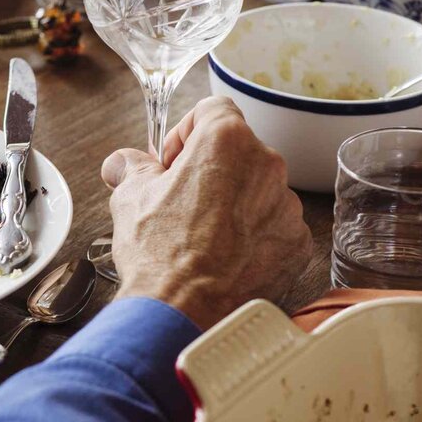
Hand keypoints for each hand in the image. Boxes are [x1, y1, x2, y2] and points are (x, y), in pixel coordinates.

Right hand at [100, 97, 314, 330]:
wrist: (182, 312)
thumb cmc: (159, 252)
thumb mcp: (130, 197)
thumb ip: (132, 167)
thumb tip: (123, 163)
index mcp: (226, 141)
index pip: (213, 110)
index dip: (186, 132)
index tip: (172, 161)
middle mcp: (266, 166)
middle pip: (238, 151)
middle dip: (209, 170)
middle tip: (180, 200)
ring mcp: (287, 206)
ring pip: (258, 189)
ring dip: (233, 202)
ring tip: (201, 235)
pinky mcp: (297, 243)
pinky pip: (274, 226)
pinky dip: (253, 235)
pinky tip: (224, 256)